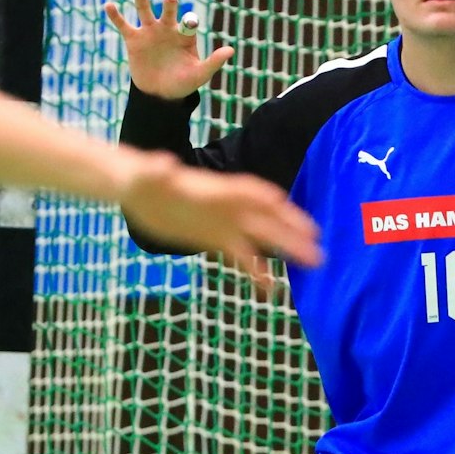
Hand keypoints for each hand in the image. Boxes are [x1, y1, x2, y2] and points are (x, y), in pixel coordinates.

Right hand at [104, 0, 234, 100]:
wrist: (160, 94)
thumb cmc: (183, 83)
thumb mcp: (199, 74)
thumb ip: (213, 62)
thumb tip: (231, 50)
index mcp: (185, 35)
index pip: (188, 24)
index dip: (188, 22)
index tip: (188, 22)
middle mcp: (167, 28)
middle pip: (168, 12)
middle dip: (169, 6)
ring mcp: (150, 32)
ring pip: (144, 10)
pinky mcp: (133, 39)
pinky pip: (123, 25)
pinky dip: (115, 16)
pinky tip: (108, 5)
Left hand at [118, 154, 321, 292]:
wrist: (137, 189)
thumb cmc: (142, 178)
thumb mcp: (147, 175)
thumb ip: (157, 171)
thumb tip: (163, 164)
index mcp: (215, 190)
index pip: (250, 193)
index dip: (271, 203)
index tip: (295, 216)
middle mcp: (226, 207)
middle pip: (266, 219)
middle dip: (292, 233)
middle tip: (318, 251)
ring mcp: (224, 223)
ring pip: (261, 238)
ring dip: (286, 249)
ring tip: (313, 264)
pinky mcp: (215, 238)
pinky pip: (242, 255)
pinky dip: (257, 271)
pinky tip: (270, 289)